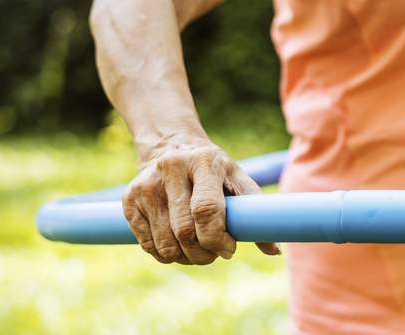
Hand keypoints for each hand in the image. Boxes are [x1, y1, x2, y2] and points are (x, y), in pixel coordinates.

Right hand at [122, 135, 279, 264]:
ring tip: (198, 252)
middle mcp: (171, 170)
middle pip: (184, 231)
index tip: (229, 248)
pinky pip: (147, 244)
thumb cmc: (212, 170)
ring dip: (185, 258)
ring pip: (165, 243)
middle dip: (204, 253)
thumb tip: (275, 251)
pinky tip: (177, 246)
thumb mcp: (236, 178)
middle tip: (214, 255)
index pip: (206, 210)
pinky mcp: (129, 200)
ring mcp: (146, 185)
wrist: (170, 146)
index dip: (218, 238)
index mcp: (203, 162)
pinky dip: (165, 255)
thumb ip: (255, 210)